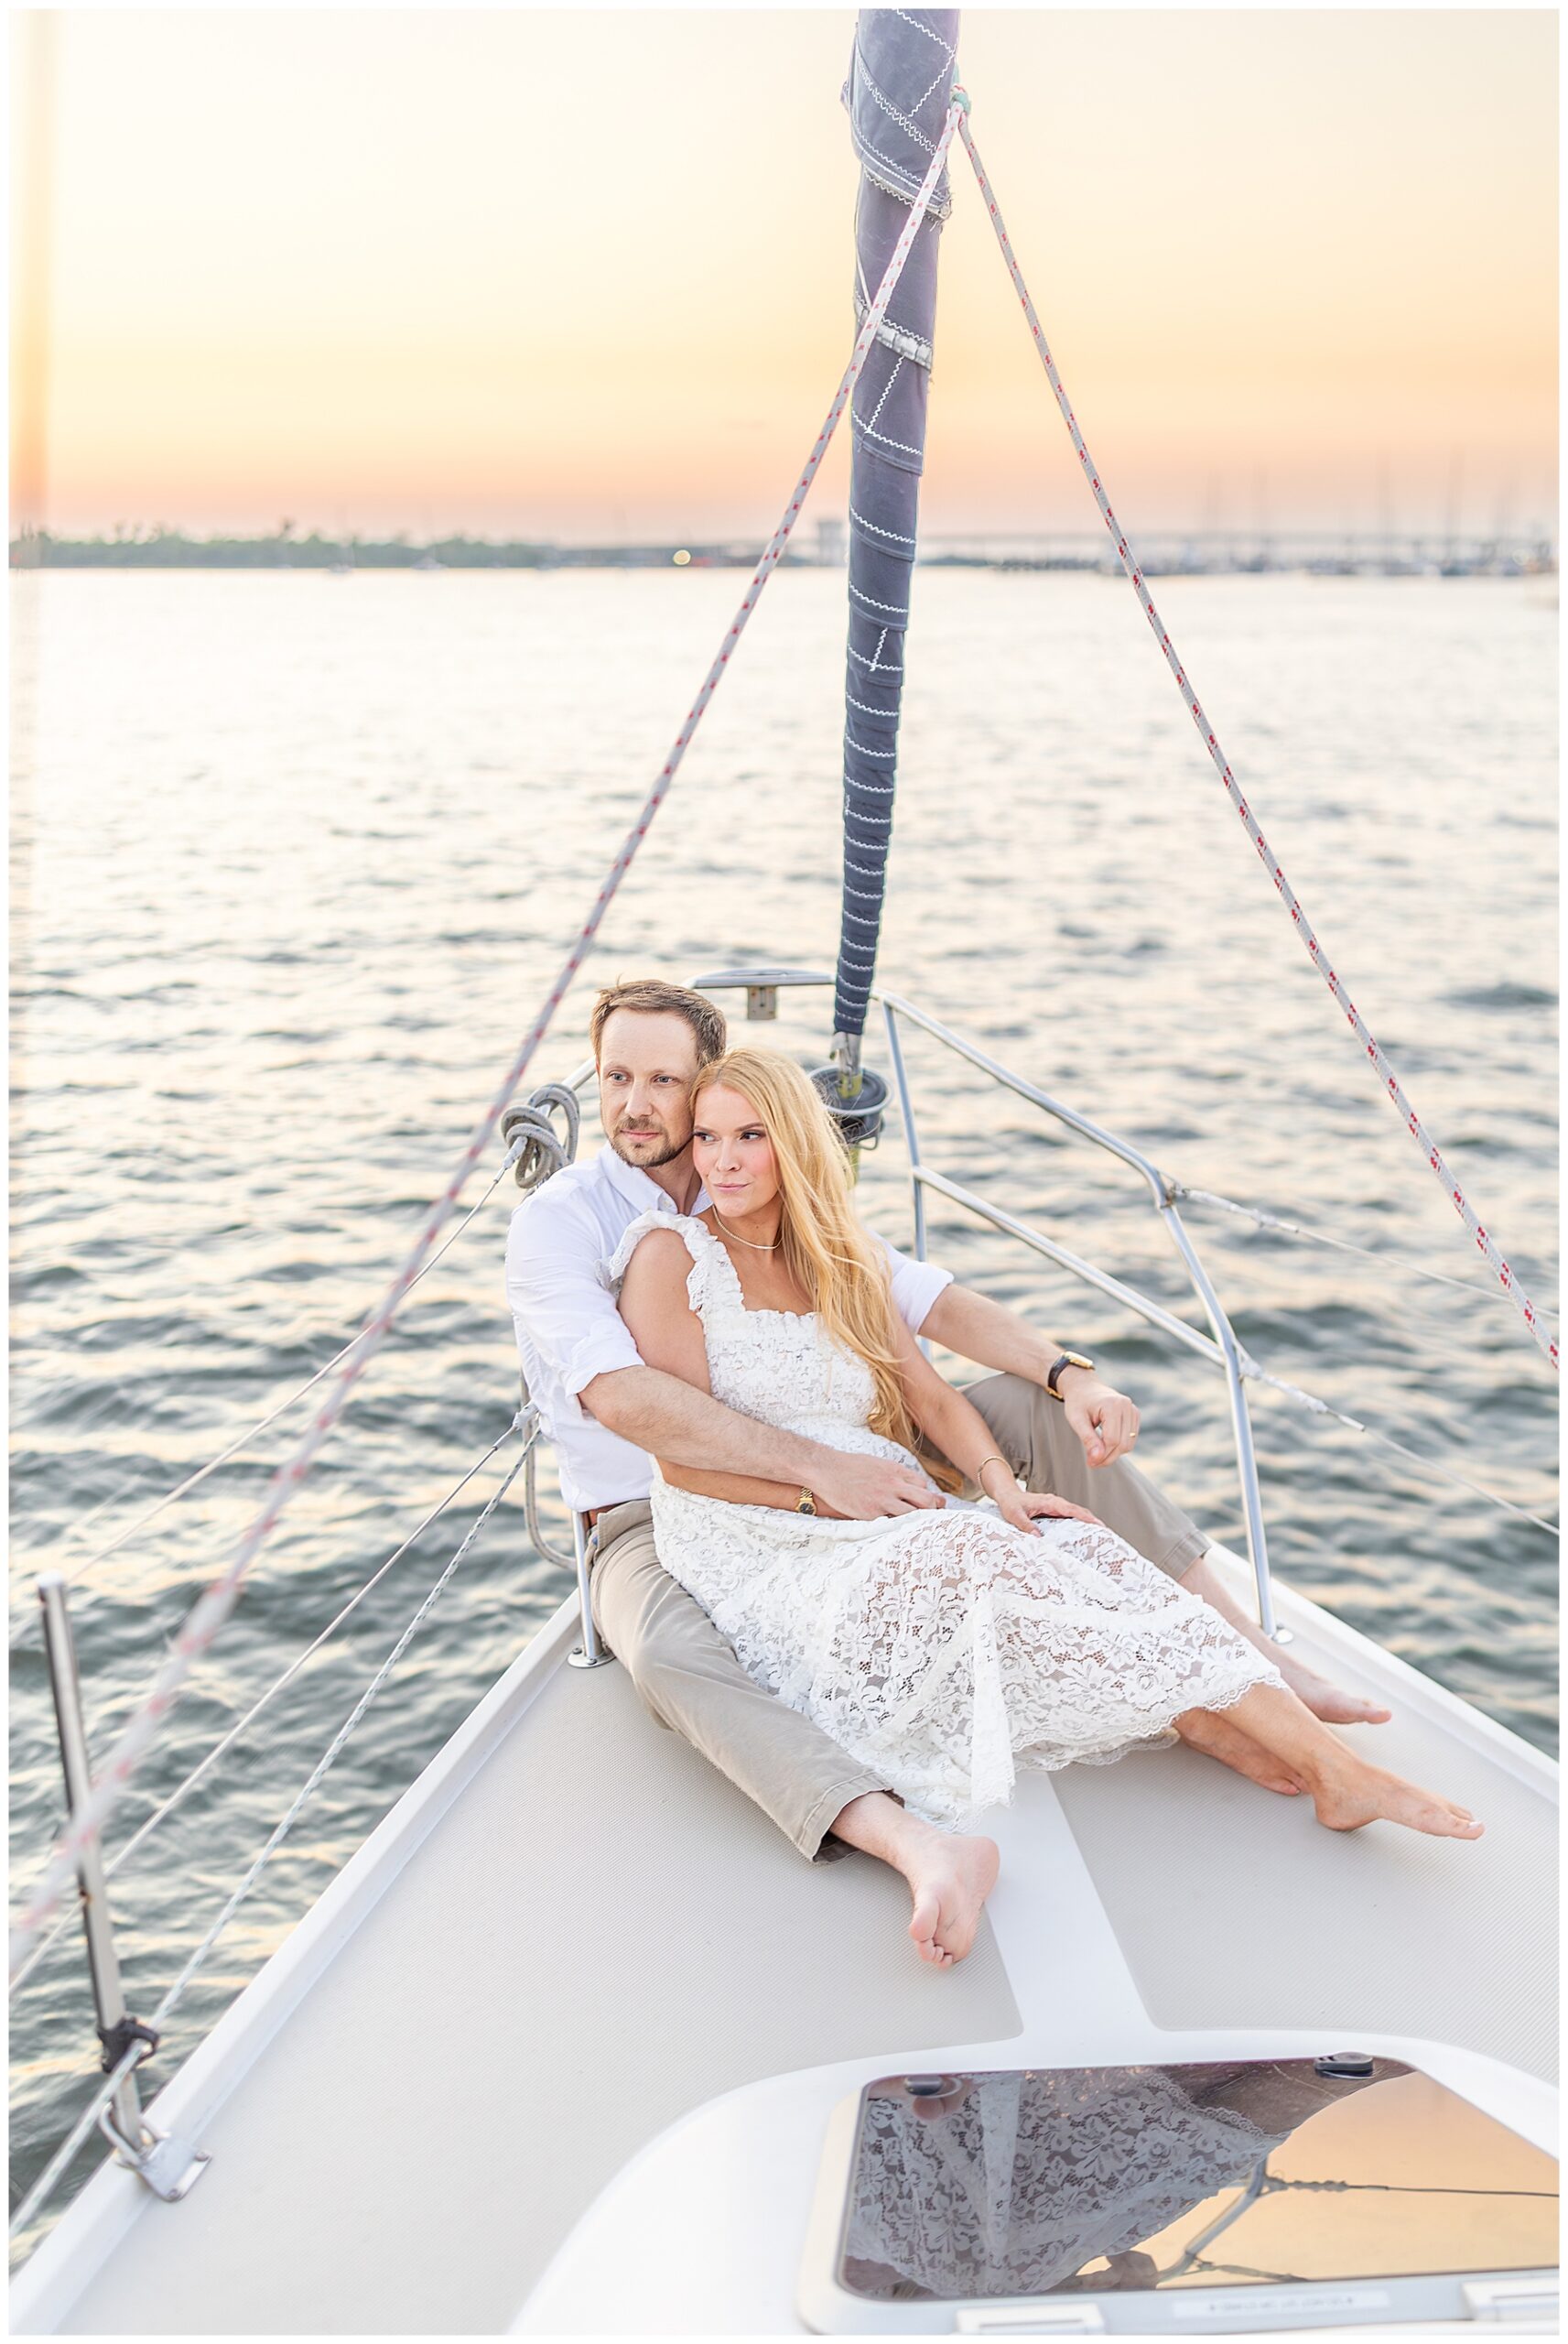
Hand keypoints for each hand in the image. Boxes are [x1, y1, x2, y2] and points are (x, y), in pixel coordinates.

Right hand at [811, 1450, 942, 1519]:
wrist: (826, 1470)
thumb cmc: (849, 1467)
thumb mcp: (877, 1464)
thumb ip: (893, 1474)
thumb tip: (906, 1483)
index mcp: (896, 1471)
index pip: (923, 1486)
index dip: (924, 1496)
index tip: (919, 1505)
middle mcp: (894, 1484)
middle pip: (926, 1500)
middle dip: (931, 1511)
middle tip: (929, 1520)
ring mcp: (884, 1500)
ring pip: (914, 1514)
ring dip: (917, 1522)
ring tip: (914, 1529)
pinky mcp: (872, 1514)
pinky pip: (893, 1524)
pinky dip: (896, 1528)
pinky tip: (895, 1531)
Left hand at [992, 1487, 1103, 1537]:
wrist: (1007, 1495)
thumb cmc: (1011, 1504)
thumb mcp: (1014, 1515)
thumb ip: (1025, 1525)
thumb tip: (1038, 1538)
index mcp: (1050, 1502)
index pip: (1072, 1510)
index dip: (1086, 1517)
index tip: (1099, 1525)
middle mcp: (1056, 1503)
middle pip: (1079, 1512)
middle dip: (1093, 1522)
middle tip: (1106, 1535)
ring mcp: (1056, 1508)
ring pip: (1076, 1515)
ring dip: (1087, 1524)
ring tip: (1100, 1538)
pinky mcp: (1054, 1512)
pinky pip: (1069, 1518)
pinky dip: (1079, 1524)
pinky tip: (1083, 1535)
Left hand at [1058, 1370, 1138, 1465]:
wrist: (1084, 1387)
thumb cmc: (1078, 1402)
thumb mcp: (1076, 1420)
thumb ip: (1088, 1439)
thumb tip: (1097, 1459)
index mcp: (1113, 1405)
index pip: (1112, 1439)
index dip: (1101, 1455)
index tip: (1090, 1463)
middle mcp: (1127, 1406)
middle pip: (1123, 1444)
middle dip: (1108, 1457)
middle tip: (1092, 1463)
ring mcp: (1133, 1410)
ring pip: (1129, 1444)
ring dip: (1114, 1454)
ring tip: (1096, 1454)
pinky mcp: (1135, 1416)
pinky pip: (1131, 1439)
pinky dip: (1119, 1446)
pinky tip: (1104, 1445)